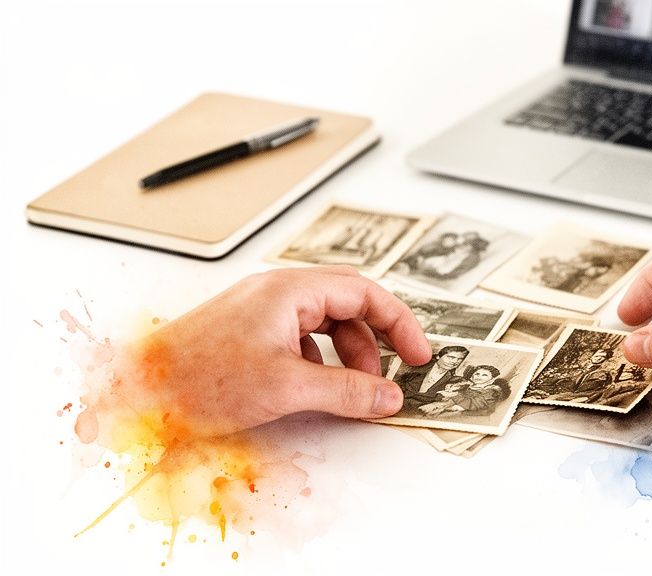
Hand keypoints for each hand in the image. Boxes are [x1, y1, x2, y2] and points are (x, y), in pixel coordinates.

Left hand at [77, 267, 431, 442]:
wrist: (136, 392)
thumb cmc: (197, 377)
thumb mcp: (286, 386)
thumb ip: (346, 390)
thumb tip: (387, 396)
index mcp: (291, 290)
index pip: (365, 292)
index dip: (399, 323)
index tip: (418, 355)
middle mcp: (278, 292)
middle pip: (348, 306)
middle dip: (374, 343)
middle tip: (391, 376)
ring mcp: (262, 311)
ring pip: (325, 324)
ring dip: (348, 356)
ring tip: (354, 390)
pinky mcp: (250, 332)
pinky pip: (301, 338)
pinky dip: (320, 361)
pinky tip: (315, 388)